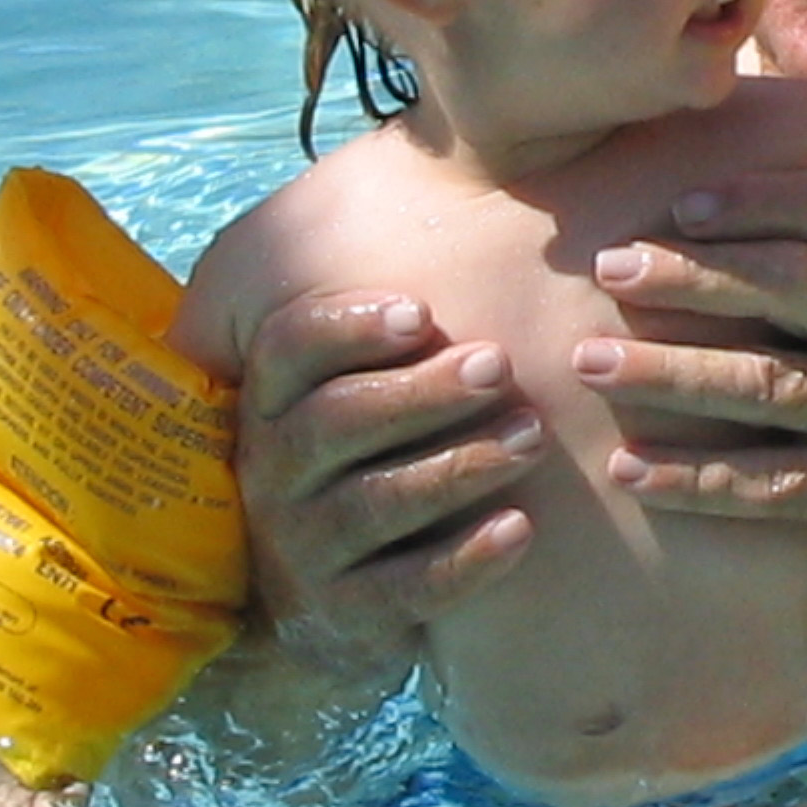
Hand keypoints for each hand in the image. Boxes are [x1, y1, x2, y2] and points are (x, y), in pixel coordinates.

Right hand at [235, 291, 546, 686]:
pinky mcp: (346, 615)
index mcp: (275, 404)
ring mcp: (303, 549)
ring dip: (456, 466)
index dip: (347, 327)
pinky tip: (520, 531)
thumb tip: (470, 191)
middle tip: (498, 365)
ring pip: (372, 504)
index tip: (418, 311)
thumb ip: (396, 326)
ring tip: (531, 437)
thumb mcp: (362, 393)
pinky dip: (464, 561)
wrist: (335, 607)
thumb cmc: (371, 462)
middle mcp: (275, 472)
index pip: (288, 351)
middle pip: (336, 421)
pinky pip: (403, 590)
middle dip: (420, 390)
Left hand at [573, 169, 806, 663]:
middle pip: (794, 284)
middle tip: (610, 268)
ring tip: (587, 363)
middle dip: (695, 272)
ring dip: (668, 372)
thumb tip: (703, 220)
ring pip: (768, 384)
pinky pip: (765, 484)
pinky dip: (690, 476)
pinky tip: (626, 469)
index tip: (681, 205)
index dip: (760, 199)